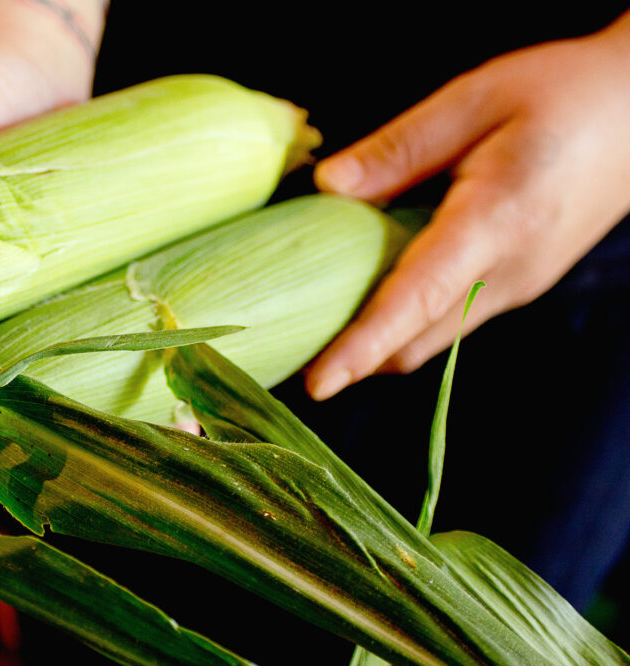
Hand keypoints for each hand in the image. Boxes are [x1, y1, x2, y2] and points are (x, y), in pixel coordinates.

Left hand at [306, 12, 629, 399]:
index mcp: (495, 222)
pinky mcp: (518, 284)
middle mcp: (509, 272)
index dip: (362, 345)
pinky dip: (405, 323)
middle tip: (291, 355)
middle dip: (355, 359)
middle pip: (418, 339)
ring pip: (433, 338)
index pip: (416, 299)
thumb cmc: (565, 93)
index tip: (319, 381)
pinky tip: (371, 296)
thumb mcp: (476, 100)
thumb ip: (398, 148)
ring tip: (319, 334)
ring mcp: (518, 286)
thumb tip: (328, 187)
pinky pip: (450, 319)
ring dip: (379, 345)